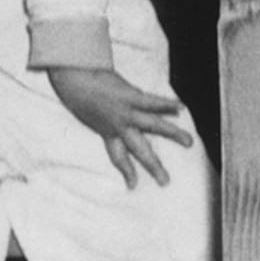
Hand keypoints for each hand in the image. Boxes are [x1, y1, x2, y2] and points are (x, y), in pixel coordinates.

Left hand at [45, 63, 194, 188]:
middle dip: (154, 167)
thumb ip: (98, 119)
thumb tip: (105, 120)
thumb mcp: (84, 113)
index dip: (127, 172)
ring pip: (154, 126)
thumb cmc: (74, 91)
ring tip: (189, 142)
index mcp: (106, 132)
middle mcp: (118, 126)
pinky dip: (167, 104)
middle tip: (165, 181)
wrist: (70, 74)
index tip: (132, 186)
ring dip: (173, 134)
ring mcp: (126, 111)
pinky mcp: (130, 95)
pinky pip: (152, 102)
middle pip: (140, 150)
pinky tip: (181, 108)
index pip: (118, 157)